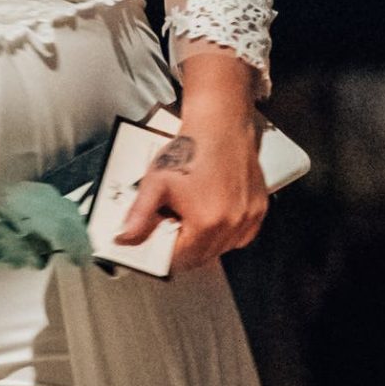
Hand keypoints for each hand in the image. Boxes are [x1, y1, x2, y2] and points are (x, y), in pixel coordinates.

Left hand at [113, 64, 269, 273]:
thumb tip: (125, 238)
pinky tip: (209, 212)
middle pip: (202, 257)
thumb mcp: (155, 183)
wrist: (219, 126)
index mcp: (207, 222)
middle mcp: (233, 224)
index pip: (181, 259)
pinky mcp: (259, 210)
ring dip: (203, 241)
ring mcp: (249, 218)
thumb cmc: (191, 149)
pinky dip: (223, 233)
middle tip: (169, 225)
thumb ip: (139, 216)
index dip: (163, 253)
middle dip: (182, 247)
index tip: (155, 243)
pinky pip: (239, 236)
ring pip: (221, 248)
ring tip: (189, 215)